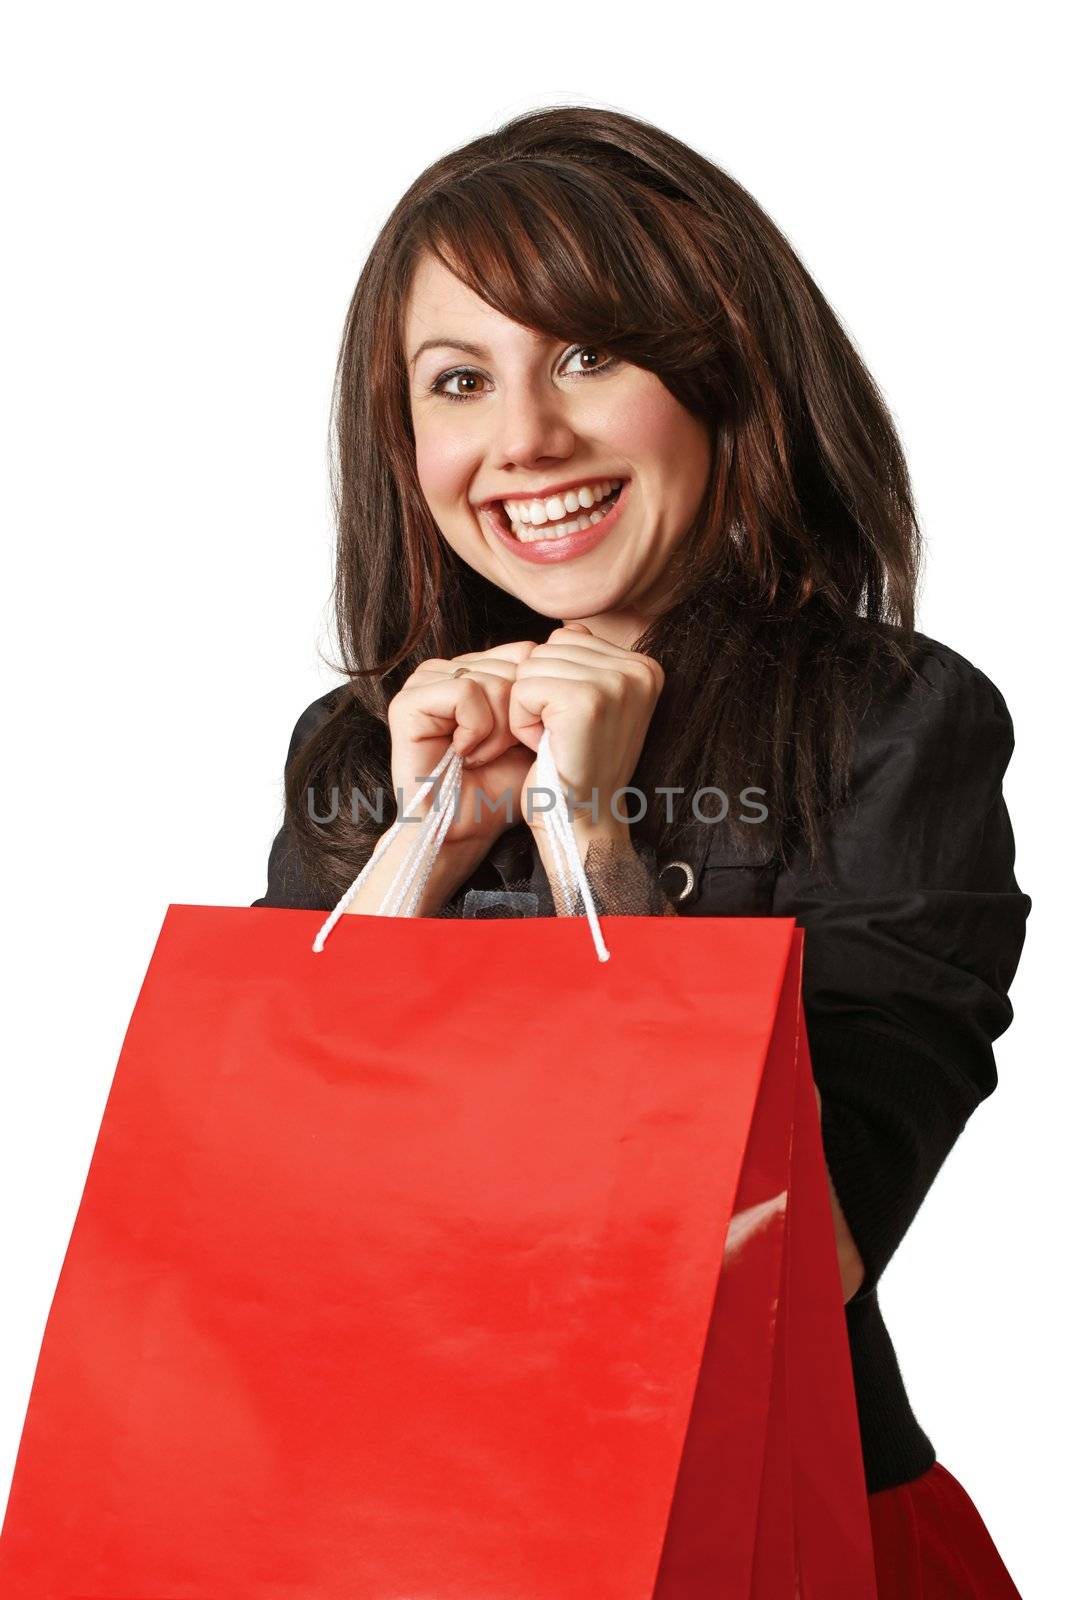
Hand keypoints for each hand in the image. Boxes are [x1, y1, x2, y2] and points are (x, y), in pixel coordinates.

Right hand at [386, 642, 537, 848]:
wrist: (467, 829)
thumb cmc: (501, 787)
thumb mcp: (537, 727)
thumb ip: (549, 683)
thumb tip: (574, 629)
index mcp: (475, 670)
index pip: (525, 654)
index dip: (533, 702)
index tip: (520, 740)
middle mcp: (448, 670)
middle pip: (512, 666)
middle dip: (516, 718)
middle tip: (495, 752)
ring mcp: (424, 683)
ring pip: (492, 679)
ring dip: (497, 729)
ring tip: (479, 755)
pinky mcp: (407, 703)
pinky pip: (465, 690)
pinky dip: (476, 728)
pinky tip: (464, 752)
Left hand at [508, 623, 664, 836]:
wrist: (582, 823)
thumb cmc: (577, 767)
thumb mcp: (591, 706)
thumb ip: (585, 661)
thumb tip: (572, 625)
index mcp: (646, 666)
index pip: (569, 638)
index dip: (555, 682)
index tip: (574, 724)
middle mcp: (640, 669)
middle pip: (549, 647)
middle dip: (540, 693)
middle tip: (562, 736)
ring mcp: (617, 683)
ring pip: (533, 666)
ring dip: (529, 708)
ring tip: (556, 741)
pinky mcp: (587, 700)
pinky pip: (524, 688)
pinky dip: (522, 722)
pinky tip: (546, 747)